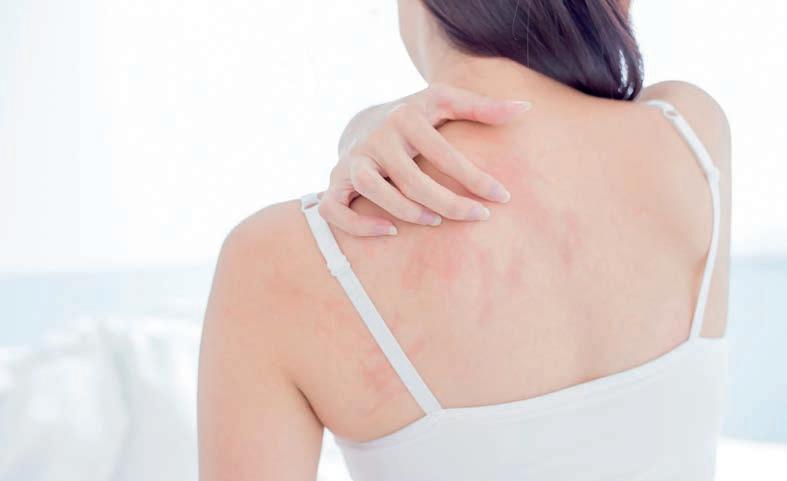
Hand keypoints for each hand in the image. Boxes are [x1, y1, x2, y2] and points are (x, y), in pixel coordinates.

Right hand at [318, 84, 531, 235]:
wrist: (364, 121)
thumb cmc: (415, 117)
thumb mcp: (444, 102)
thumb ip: (482, 107)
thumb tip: (526, 109)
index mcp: (406, 116)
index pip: (444, 152)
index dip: (475, 178)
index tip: (502, 197)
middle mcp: (376, 137)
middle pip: (411, 177)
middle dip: (449, 202)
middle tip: (478, 217)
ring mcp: (353, 160)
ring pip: (372, 188)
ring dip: (405, 209)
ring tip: (435, 222)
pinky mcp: (335, 182)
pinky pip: (335, 209)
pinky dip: (358, 224)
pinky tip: (390, 232)